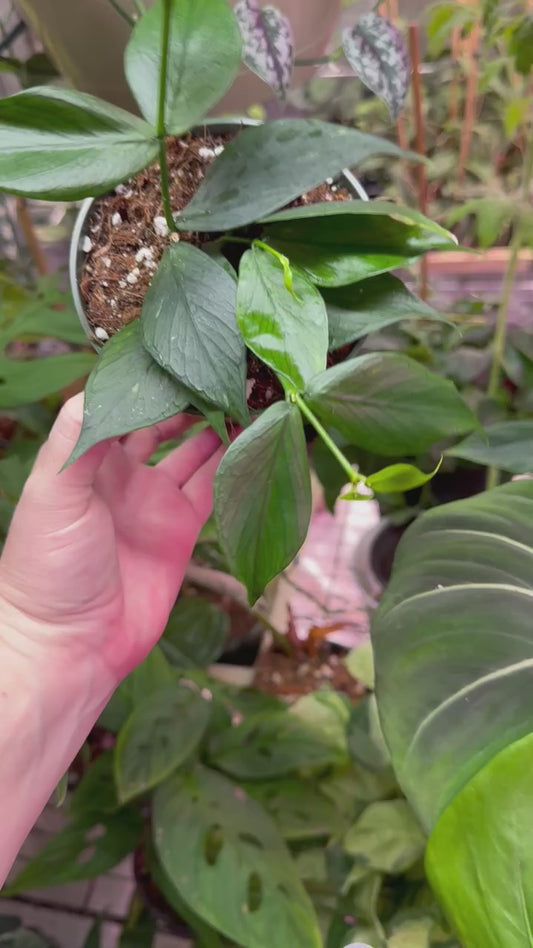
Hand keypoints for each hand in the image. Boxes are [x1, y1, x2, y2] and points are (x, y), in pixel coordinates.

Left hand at [0, 394, 223, 685]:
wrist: (68, 645)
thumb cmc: (47, 566)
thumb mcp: (52, 492)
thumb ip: (79, 437)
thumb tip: (106, 382)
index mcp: (88, 458)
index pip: (123, 404)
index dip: (149, 380)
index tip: (181, 353)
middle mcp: (122, 474)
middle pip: (161, 422)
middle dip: (188, 397)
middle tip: (222, 370)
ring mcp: (154, 502)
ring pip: (192, 452)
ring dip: (215, 426)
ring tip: (245, 396)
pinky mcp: (181, 532)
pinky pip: (210, 490)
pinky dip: (230, 465)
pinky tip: (248, 439)